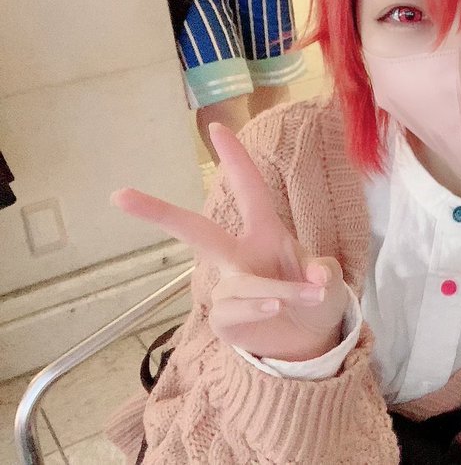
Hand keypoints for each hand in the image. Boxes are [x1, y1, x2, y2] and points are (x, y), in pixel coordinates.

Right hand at [113, 123, 348, 361]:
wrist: (312, 344)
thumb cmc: (316, 300)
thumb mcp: (328, 281)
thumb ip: (323, 273)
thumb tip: (316, 276)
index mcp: (265, 234)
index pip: (248, 189)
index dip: (235, 159)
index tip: (216, 128)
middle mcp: (240, 256)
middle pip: (194, 230)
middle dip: (159, 212)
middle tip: (120, 195)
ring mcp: (229, 287)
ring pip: (241, 282)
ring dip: (280, 289)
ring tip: (311, 295)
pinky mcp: (224, 317)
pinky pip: (235, 308)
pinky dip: (260, 307)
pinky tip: (276, 310)